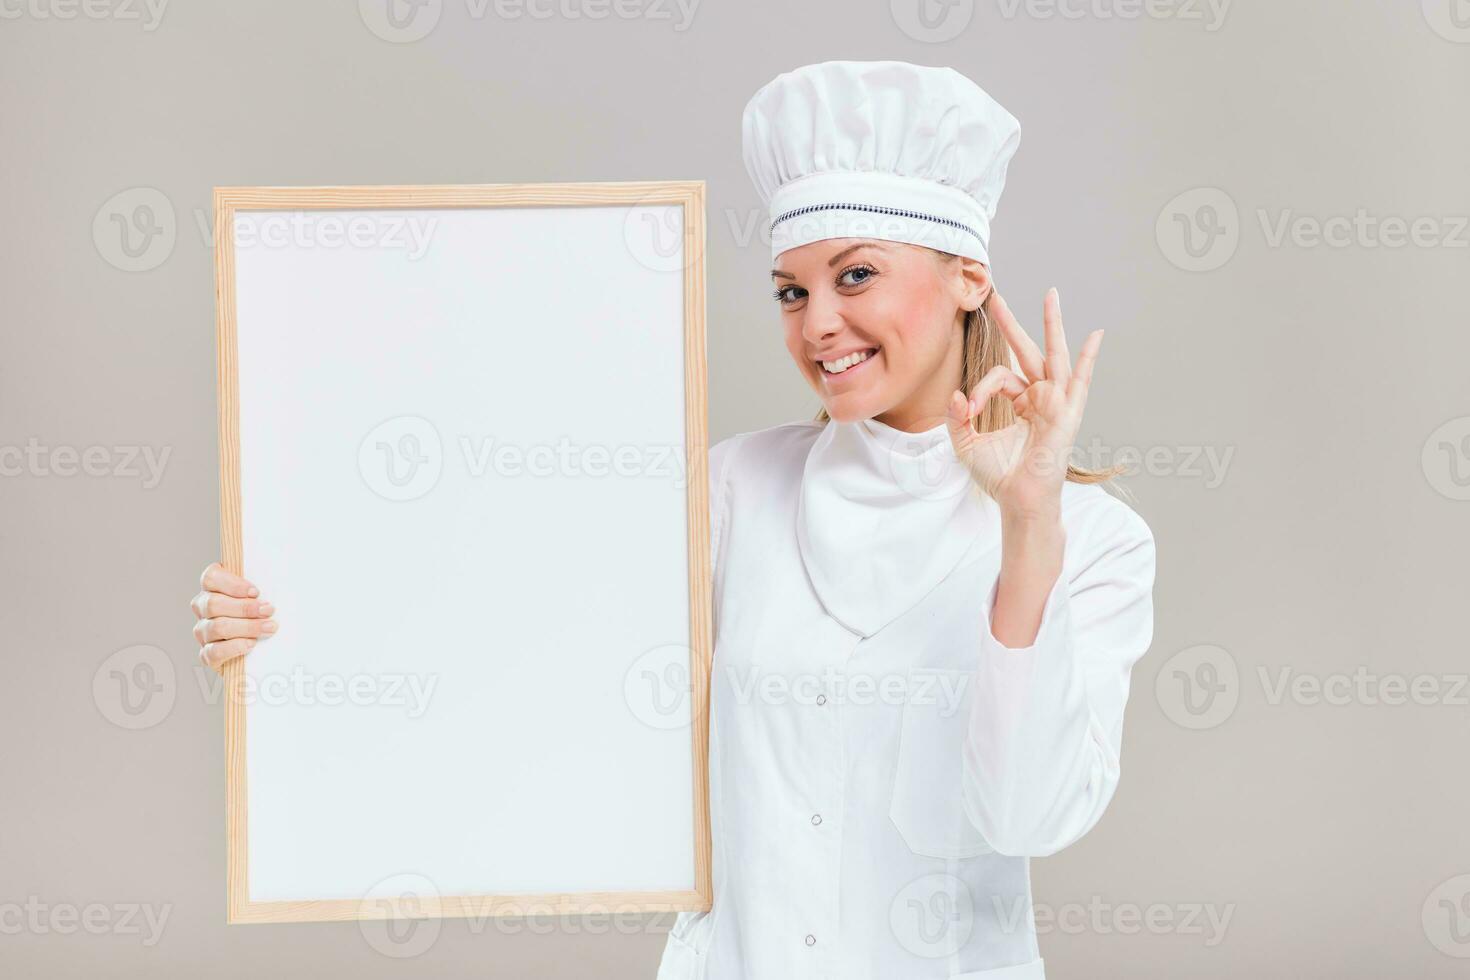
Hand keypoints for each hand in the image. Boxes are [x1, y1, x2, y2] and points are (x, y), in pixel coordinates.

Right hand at [190, 562, 276, 671]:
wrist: (260, 649)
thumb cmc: (261, 614)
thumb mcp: (261, 596)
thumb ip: (260, 588)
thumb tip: (278, 581)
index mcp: (212, 588)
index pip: (210, 578)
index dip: (232, 584)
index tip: (256, 592)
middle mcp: (203, 608)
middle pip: (213, 604)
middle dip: (245, 608)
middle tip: (268, 611)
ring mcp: (203, 632)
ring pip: (217, 627)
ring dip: (246, 627)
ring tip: (268, 628)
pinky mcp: (207, 654)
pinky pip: (214, 651)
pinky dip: (235, 647)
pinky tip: (251, 644)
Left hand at [945, 287, 1101, 519]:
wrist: (1018, 500)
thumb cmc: (998, 475)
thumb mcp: (967, 443)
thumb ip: (958, 418)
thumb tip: (957, 395)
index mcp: (1020, 401)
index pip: (999, 377)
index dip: (980, 389)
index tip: (968, 408)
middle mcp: (1040, 397)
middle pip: (1027, 352)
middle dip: (1012, 324)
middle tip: (996, 297)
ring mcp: (1056, 403)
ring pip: (1052, 356)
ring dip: (1051, 325)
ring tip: (1050, 295)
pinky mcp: (1066, 414)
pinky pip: (1079, 381)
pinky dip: (1088, 359)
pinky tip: (1095, 335)